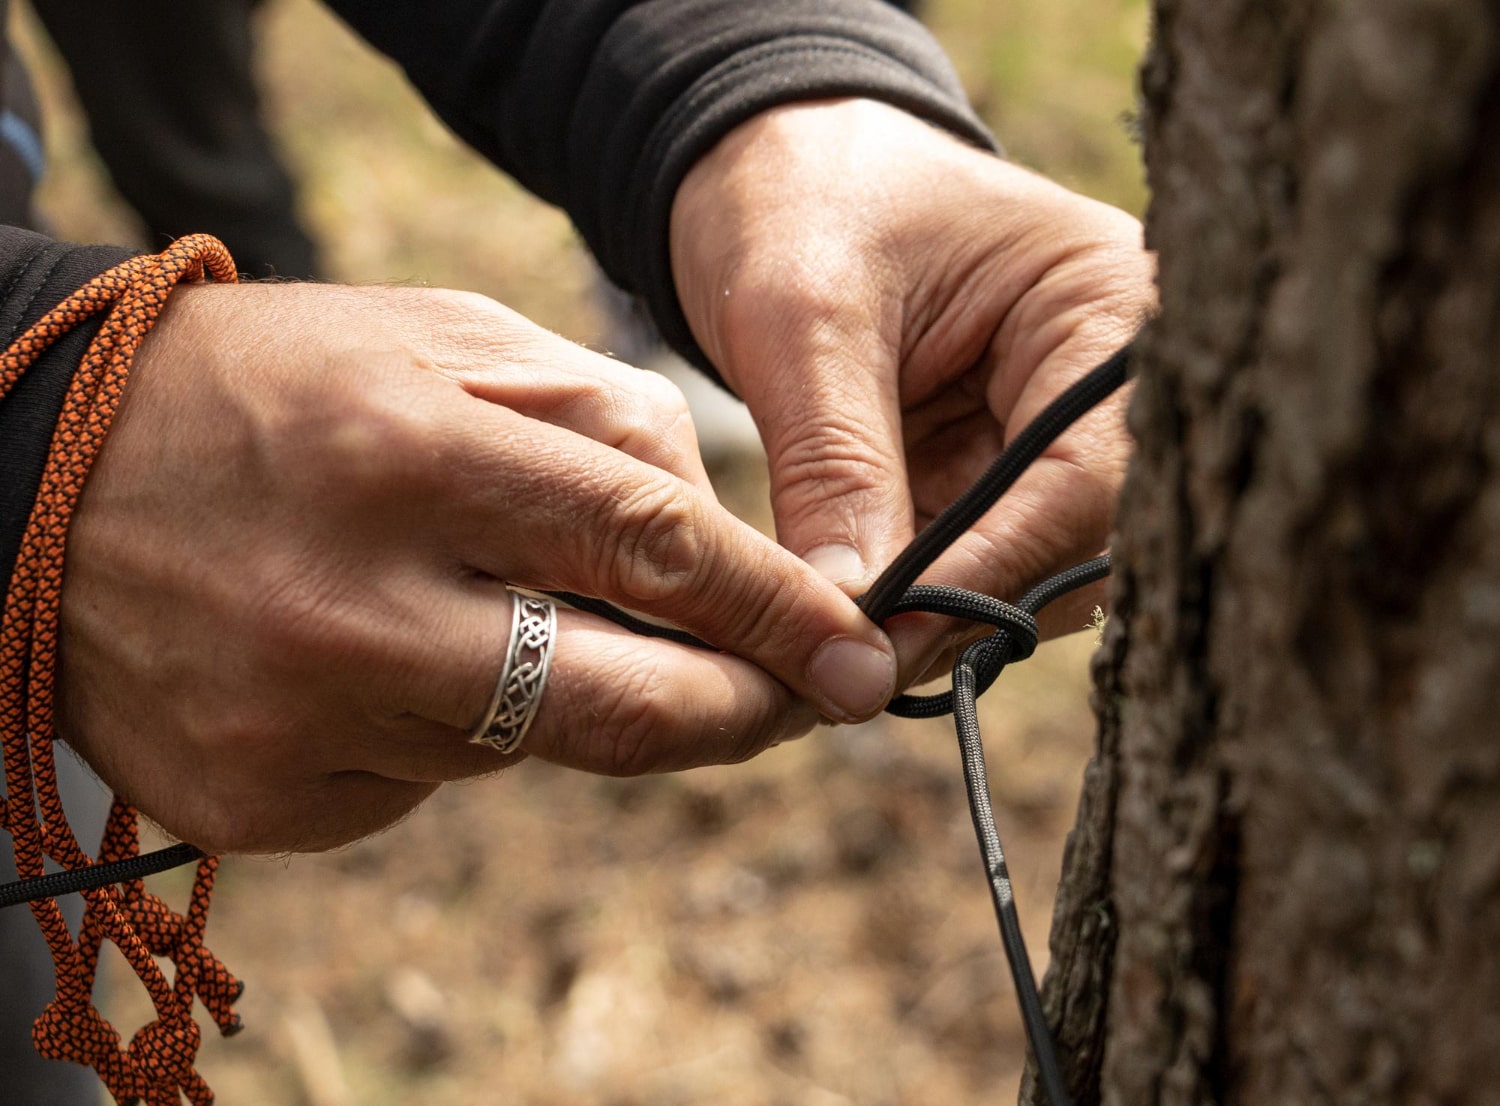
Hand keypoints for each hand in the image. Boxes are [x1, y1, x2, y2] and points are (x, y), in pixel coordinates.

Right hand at [59, 283, 896, 852]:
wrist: (36, 473)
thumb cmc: (274, 388)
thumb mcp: (438, 342)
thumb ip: (597, 421)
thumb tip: (720, 541)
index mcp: (411, 451)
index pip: (652, 549)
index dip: (776, 611)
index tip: (857, 654)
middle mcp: (355, 603)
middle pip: (620, 707)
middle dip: (735, 713)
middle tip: (793, 701)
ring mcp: (299, 718)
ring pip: (525, 746)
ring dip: (554, 690)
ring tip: (480, 606)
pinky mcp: (259, 799)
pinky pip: (424, 785)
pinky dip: (444, 730)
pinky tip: (376, 656)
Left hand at [671, 98, 1155, 682]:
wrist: (762, 169)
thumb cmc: (798, 201)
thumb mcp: (806, 317)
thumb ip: (835, 462)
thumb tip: (854, 619)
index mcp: (1107, 306)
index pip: (1089, 476)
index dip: (996, 568)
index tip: (894, 634)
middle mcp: (1108, 381)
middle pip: (1078, 540)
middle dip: (968, 606)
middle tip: (857, 666)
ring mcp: (1054, 433)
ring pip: (1029, 568)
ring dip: (939, 616)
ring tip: (838, 652)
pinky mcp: (998, 470)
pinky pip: (976, 558)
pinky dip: (916, 597)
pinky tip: (848, 619)